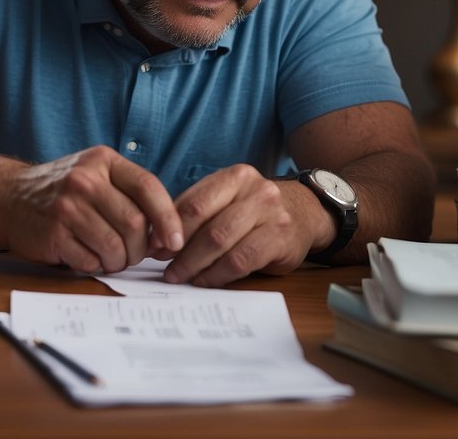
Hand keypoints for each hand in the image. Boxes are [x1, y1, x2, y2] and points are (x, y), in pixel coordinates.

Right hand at [0, 145, 183, 274]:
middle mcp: (85, 180)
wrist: (8, 197)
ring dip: (119, 261)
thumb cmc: (63, 191)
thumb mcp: (96, 174)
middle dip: (140, 248)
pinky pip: (90, 261)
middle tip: (133, 254)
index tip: (176, 241)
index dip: (168, 218)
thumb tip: (168, 234)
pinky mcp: (53, 234)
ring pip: (115, 246)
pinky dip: (96, 265)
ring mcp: (67, 207)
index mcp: (103, 161)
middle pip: (134, 223)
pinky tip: (88, 256)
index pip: (148, 187)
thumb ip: (129, 194)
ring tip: (111, 257)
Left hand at [161, 164, 323, 287]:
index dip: (168, 228)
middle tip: (164, 268)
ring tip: (179, 277)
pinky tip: (204, 281)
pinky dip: (217, 275)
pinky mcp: (280, 239)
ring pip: (221, 243)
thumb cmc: (256, 210)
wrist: (305, 214)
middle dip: (179, 251)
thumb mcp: (229, 199)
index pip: (194, 203)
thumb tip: (157, 240)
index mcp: (235, 176)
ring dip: (194, 265)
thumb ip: (198, 212)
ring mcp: (271, 213)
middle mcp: (255, 190)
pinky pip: (240, 261)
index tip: (153, 248)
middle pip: (206, 224)